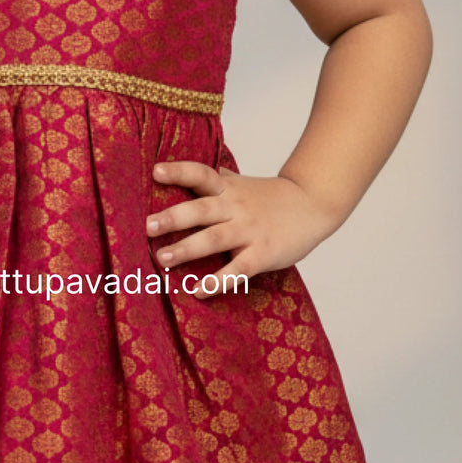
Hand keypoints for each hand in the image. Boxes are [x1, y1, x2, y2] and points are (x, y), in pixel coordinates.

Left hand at [146, 161, 340, 293]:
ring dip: (187, 249)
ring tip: (162, 258)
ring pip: (215, 239)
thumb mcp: (243, 183)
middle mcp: (236, 207)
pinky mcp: (262, 254)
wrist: (313, 204)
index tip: (155, 172)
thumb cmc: (271, 196)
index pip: (201, 174)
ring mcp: (249, 231)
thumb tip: (189, 172)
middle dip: (174, 217)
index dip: (178, 172)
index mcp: (228, 188)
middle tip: (147, 226)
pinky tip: (197, 290)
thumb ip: (218, 179)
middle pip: (201, 209)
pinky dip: (217, 281)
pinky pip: (237, 270)